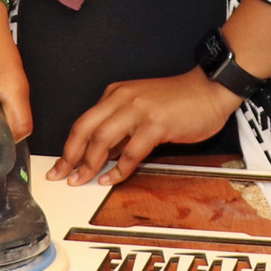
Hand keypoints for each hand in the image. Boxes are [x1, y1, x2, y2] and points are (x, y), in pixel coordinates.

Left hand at [48, 71, 238, 187]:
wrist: (211, 89)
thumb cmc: (180, 101)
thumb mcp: (142, 109)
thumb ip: (122, 129)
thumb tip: (103, 156)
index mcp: (116, 94)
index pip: (84, 122)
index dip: (69, 146)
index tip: (60, 165)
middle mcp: (123, 98)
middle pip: (85, 129)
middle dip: (69, 156)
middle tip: (60, 176)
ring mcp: (139, 110)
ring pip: (102, 139)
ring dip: (89, 164)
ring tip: (82, 180)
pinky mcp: (156, 123)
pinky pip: (131, 151)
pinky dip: (119, 169)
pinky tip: (112, 179)